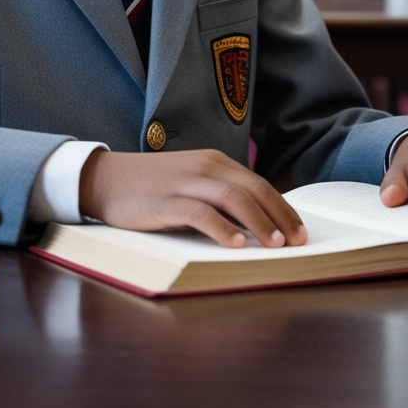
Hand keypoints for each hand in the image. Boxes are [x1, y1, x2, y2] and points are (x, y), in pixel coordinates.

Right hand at [78, 148, 307, 249]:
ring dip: (260, 223)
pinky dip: (222, 228)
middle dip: (281, 217)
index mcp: (215, 162)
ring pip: (234, 198)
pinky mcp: (166, 200)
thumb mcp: (191, 184)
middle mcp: (206, 166)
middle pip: (254, 190)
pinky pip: (201, 213)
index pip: (259, 184)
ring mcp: (187, 181)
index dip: (283, 208)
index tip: (301, 231)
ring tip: (276, 246)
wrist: (106, 178)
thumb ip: (218, 197)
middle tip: (298, 242)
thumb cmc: (152, 188)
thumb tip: (255, 226)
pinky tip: (236, 245)